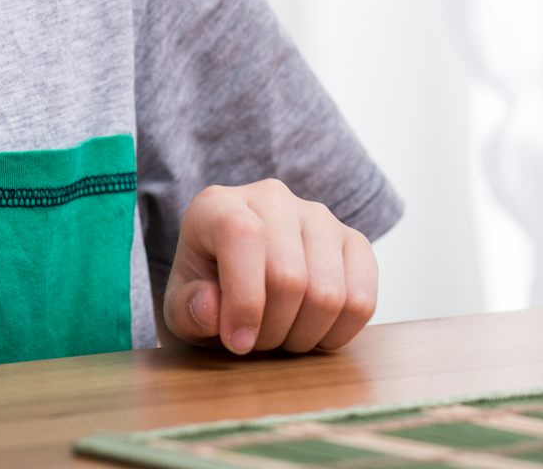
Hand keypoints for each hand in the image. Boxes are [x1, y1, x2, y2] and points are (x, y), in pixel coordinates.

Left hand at [161, 179, 377, 355]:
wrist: (241, 277)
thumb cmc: (207, 291)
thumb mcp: (180, 306)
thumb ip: (187, 310)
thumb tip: (212, 309)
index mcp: (220, 205)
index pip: (243, 236)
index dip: (244, 298)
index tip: (237, 342)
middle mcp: (273, 198)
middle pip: (288, 276)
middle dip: (271, 330)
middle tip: (256, 343)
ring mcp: (320, 217)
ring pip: (328, 293)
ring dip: (303, 336)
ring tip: (281, 335)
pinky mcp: (353, 241)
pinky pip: (362, 301)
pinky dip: (337, 333)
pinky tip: (313, 331)